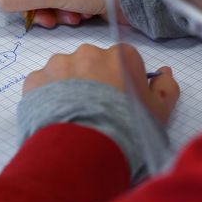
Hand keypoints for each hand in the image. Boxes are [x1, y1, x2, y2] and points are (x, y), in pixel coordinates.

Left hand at [23, 44, 179, 123]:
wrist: (84, 150)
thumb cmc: (127, 129)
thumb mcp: (159, 114)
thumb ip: (166, 88)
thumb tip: (165, 72)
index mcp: (121, 56)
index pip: (123, 61)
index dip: (122, 81)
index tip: (119, 101)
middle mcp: (89, 52)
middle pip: (92, 63)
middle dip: (93, 82)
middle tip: (94, 111)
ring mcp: (59, 64)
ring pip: (65, 72)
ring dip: (68, 88)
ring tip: (73, 118)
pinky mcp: (36, 79)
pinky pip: (43, 85)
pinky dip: (47, 98)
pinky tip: (55, 118)